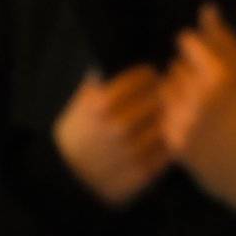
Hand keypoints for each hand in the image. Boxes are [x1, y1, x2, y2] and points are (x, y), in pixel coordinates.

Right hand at [53, 65, 171, 207]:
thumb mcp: (80, 103)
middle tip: (162, 95)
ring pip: (167, 123)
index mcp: (103, 104)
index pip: (145, 77)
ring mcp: (132, 151)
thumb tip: (116, 55)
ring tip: (162, 117)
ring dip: (167, 118)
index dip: (150, 75)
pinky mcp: (143, 173)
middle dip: (162, 94)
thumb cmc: (76, 136)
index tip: (151, 77)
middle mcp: (119, 126)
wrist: (67, 180)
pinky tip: (160, 138)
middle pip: (160, 97)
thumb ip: (99, 80)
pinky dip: (167, 142)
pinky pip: (168, 150)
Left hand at [161, 4, 235, 210]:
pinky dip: (177, 117)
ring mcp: (183, 121)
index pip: (187, 41)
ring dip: (181, 94)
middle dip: (191, 73)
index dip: (200, 50)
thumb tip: (207, 10)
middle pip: (176, 65)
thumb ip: (228, 42)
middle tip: (215, 92)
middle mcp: (197, 97)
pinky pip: (165, 115)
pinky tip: (200, 127)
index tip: (212, 63)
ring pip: (166, 89)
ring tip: (206, 110)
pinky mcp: (174, 143)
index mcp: (221, 75)